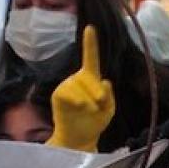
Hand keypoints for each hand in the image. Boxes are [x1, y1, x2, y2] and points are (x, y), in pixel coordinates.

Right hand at [45, 26, 116, 152]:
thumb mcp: (109, 110)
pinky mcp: (59, 95)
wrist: (79, 139)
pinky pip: (68, 93)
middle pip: (91, 78)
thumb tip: (106, 81)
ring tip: (88, 111)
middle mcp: (77, 78)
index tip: (90, 28)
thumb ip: (110, 96)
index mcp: (91, 78)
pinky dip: (77, 101)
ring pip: (81, 87)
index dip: (90, 43)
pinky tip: (79, 108)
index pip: (91, 58)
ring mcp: (67, 86)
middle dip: (98, 93)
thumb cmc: (95, 122)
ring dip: (89, 101)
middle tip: (99, 106)